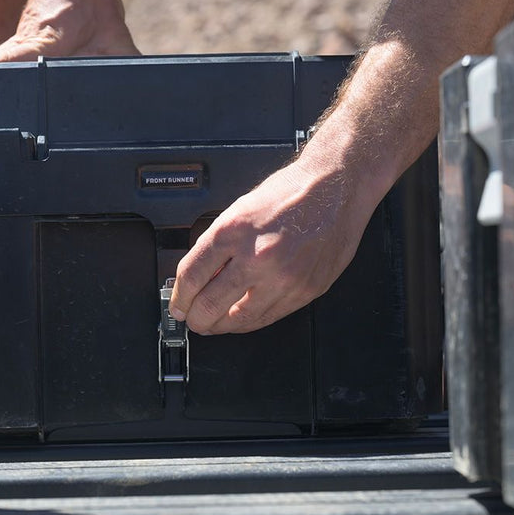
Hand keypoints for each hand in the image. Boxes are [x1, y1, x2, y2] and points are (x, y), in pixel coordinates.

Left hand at [168, 131, 383, 334]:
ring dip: (220, 326)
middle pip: (210, 304)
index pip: (192, 276)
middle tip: (192, 319)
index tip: (178, 304)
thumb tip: (200, 275)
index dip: (179, 297)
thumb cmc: (291, 192)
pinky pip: (268, 318)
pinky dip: (248, 323)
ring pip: (239, 319)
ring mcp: (282, 278)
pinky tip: (240, 319)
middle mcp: (256, 257)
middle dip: (195, 318)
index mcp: (233, 231)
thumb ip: (219, 244)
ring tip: (213, 324)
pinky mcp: (304, 291)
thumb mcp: (240, 209)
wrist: (335, 188)